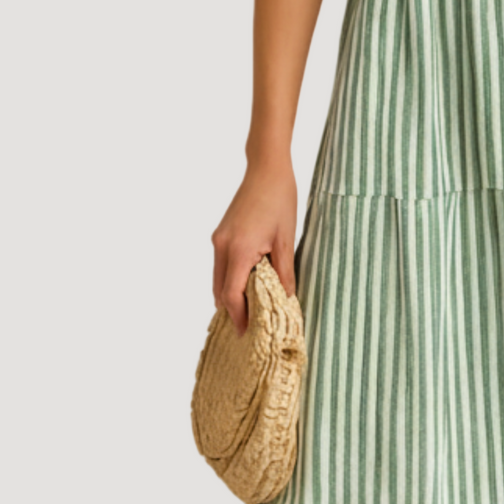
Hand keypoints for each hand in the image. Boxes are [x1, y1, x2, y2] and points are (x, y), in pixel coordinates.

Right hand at [211, 158, 297, 336]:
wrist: (266, 169)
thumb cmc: (280, 200)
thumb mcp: (286, 240)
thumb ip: (284, 272)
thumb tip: (287, 299)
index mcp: (238, 250)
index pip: (231, 295)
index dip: (238, 317)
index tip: (247, 334)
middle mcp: (222, 246)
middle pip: (219, 291)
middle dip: (232, 311)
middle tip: (249, 328)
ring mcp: (218, 240)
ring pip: (217, 279)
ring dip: (230, 296)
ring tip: (249, 311)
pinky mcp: (220, 234)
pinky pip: (220, 266)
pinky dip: (229, 280)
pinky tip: (246, 286)